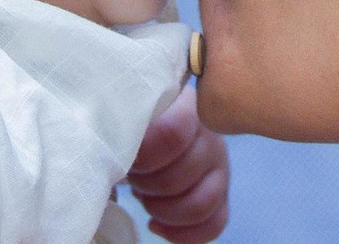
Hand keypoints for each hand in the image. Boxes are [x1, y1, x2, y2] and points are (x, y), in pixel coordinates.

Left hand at [128, 85, 229, 242]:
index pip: (174, 132)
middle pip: (182, 174)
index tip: (129, 157)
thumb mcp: (127, 115)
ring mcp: (220, 167)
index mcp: (186, 107)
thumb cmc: (134, 122)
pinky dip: (181, 233)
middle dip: (147, 184)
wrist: (152, 128)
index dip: (146, 154)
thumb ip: (124, 127)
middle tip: (131, 176)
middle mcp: (210, 136)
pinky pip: (214, 224)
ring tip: (143, 198)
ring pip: (201, 204)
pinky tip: (155, 223)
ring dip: (162, 209)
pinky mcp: (221, 195)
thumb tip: (117, 157)